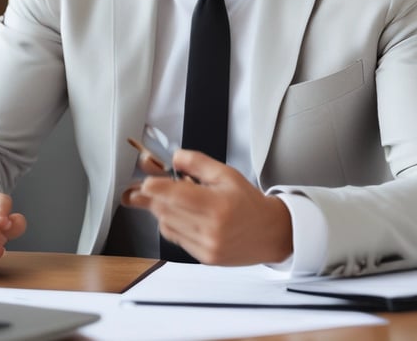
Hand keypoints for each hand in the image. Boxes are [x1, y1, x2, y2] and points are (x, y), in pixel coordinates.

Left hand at [122, 149, 292, 265]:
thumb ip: (198, 162)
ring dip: (163, 210)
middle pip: (166, 211)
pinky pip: (176, 239)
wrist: (270, 233)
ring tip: (174, 200)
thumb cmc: (248, 202)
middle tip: (152, 186)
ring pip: (167, 225)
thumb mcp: (226, 174)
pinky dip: (172, 225)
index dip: (156, 188)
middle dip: (154, 197)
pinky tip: (183, 216)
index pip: (176, 196)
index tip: (146, 181)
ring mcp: (207, 247)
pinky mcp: (204, 258)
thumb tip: (174, 157)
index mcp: (218, 205)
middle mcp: (211, 229)